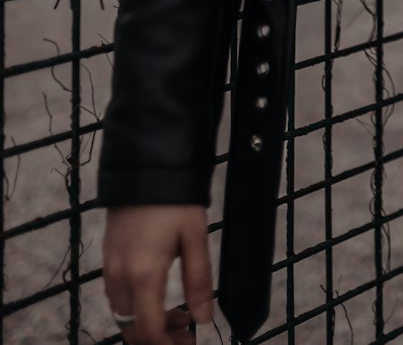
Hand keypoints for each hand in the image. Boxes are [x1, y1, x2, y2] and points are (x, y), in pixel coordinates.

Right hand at [102, 204, 214, 344]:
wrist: (144, 166)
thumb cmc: (175, 200)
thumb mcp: (195, 236)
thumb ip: (198, 280)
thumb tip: (204, 319)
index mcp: (143, 276)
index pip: (147, 331)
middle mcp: (120, 278)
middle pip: (131, 329)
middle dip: (159, 339)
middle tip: (188, 335)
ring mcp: (110, 268)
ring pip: (123, 315)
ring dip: (148, 324)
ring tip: (181, 315)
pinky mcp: (108, 257)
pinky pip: (118, 296)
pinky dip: (137, 307)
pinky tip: (161, 297)